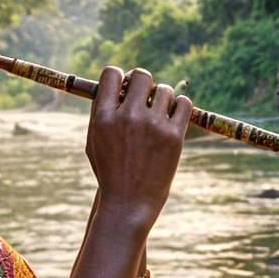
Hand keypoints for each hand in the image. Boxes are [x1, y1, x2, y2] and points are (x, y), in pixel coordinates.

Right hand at [84, 66, 192, 232]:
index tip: (124, 87)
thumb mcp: (94, 140)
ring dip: (162, 98)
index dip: (119, 77)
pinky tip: (173, 115)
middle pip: (142, 76)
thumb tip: (116, 83)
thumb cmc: (109, 171)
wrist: (129, 203)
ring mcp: (153, 126)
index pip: (112, 74)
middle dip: (143, 83)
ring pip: (164, 90)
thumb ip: (101, 111)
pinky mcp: (174, 137)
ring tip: (158, 114)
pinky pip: (184, 103)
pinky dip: (180, 105)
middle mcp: (128, 117)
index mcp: (104, 117)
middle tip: (144, 98)